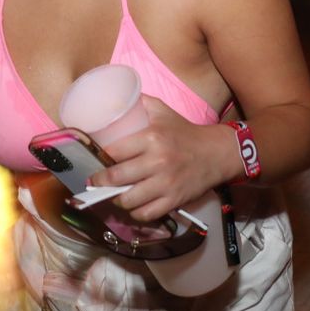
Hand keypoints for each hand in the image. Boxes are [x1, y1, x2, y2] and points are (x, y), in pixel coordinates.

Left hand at [90, 96, 232, 220]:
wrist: (216, 153)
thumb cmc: (185, 132)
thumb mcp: (163, 111)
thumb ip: (141, 102)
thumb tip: (116, 96)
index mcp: (152, 138)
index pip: (114, 151)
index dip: (100, 158)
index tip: (93, 161)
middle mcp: (158, 161)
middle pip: (117, 178)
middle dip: (100, 183)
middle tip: (95, 182)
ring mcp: (166, 184)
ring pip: (129, 200)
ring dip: (116, 200)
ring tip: (113, 195)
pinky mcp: (174, 201)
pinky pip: (146, 214)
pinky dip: (136, 213)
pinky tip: (134, 206)